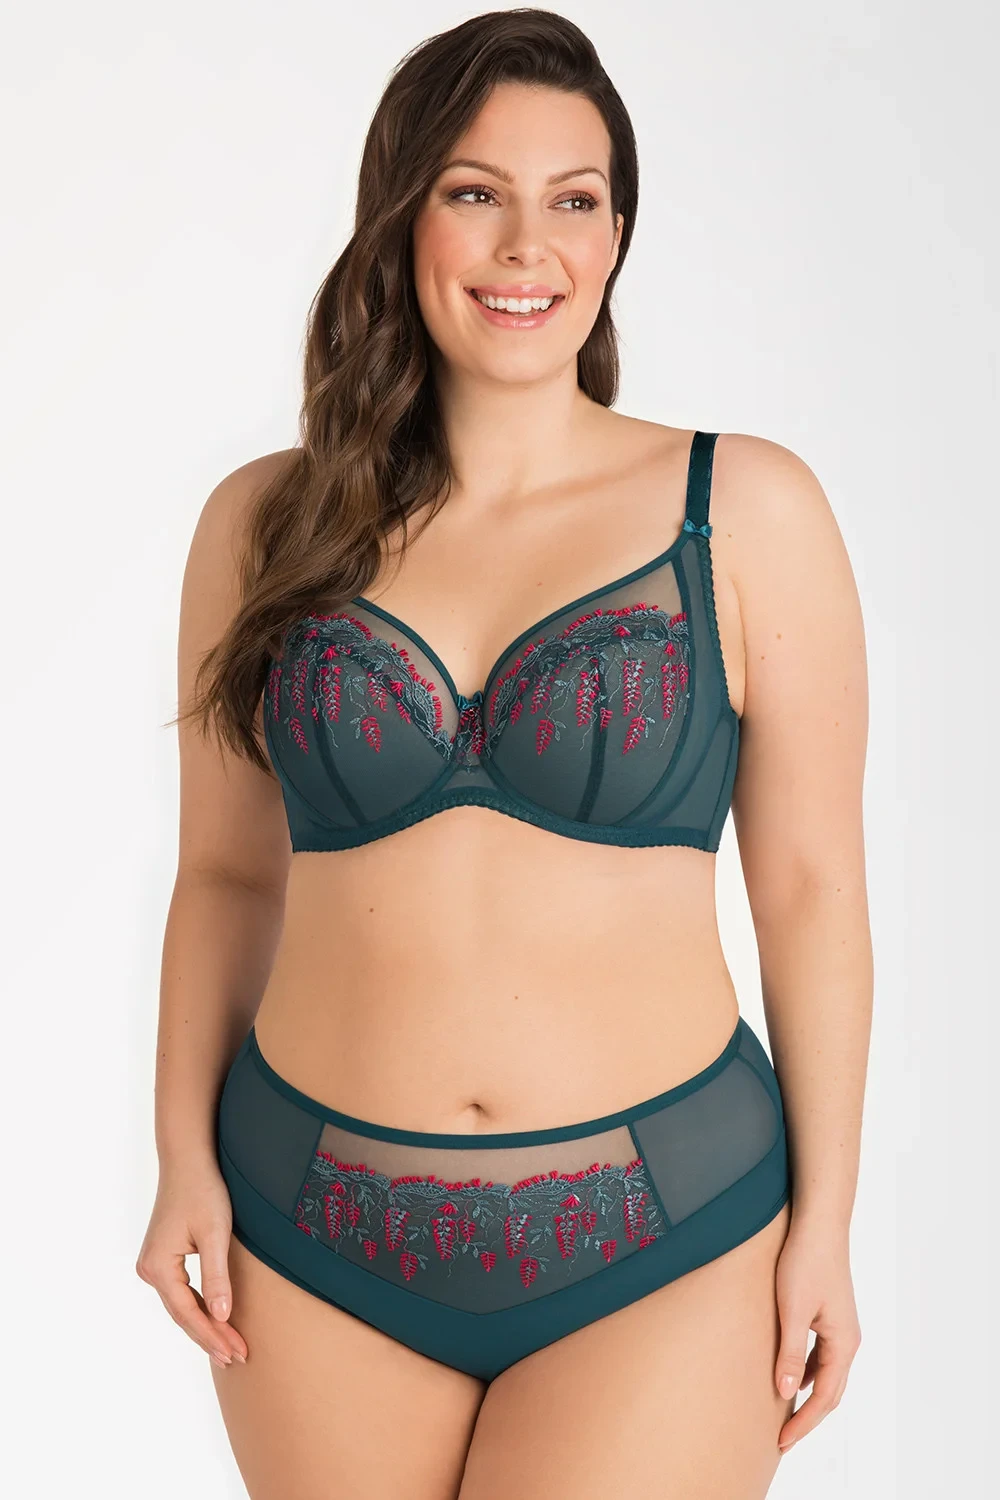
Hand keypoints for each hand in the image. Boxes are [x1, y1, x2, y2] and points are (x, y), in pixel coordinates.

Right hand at [136, 1161, 247, 1368]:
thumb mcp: (214, 1233)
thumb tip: (222, 1317)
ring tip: (229, 1348)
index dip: (214, 1335)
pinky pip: (182, 1293)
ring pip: (182, 1306)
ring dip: (206, 1325)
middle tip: (237, 1358)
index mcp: (158, 1267)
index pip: (189, 1313)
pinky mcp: (163, 1258)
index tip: (236, 1352)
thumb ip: (217, 1276)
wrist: (188, 1160)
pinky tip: (216, 1321)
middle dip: (211, 1337)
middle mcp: (150, 1270)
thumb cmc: (203, 1191)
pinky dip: (200, 1308)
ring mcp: (154, 1265)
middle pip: (183, 1314)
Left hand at [773, 1215, 861, 1452]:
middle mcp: (848, 1340)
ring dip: (808, 1396)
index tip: (782, 1442)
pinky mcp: (830, 1315)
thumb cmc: (805, 1261)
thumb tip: (785, 1392)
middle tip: (782, 1440)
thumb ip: (789, 1351)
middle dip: (808, 1417)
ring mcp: (841, 1328)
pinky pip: (821, 1356)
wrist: (818, 1223)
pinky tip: (789, 1375)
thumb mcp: (792, 1309)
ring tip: (784, 1415)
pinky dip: (806, 1373)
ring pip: (827, 1374)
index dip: (804, 1423)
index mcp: (843, 1343)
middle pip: (831, 1392)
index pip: (825, 1398)